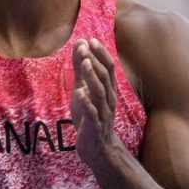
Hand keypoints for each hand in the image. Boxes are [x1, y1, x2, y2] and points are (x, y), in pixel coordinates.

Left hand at [70, 38, 124, 166]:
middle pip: (106, 77)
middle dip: (96, 61)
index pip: (108, 68)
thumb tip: (80, 43)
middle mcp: (108, 99)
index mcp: (108, 90)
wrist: (97, 148)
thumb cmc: (91, 116)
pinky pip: (92, 113)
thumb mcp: (83, 88)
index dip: (101, 54)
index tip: (91, 40)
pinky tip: (80, 93)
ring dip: (93, 77)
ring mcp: (102, 113)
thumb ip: (81, 68)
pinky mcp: (94, 126)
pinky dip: (87, 103)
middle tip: (87, 46)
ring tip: (85, 63)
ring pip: (100, 93)